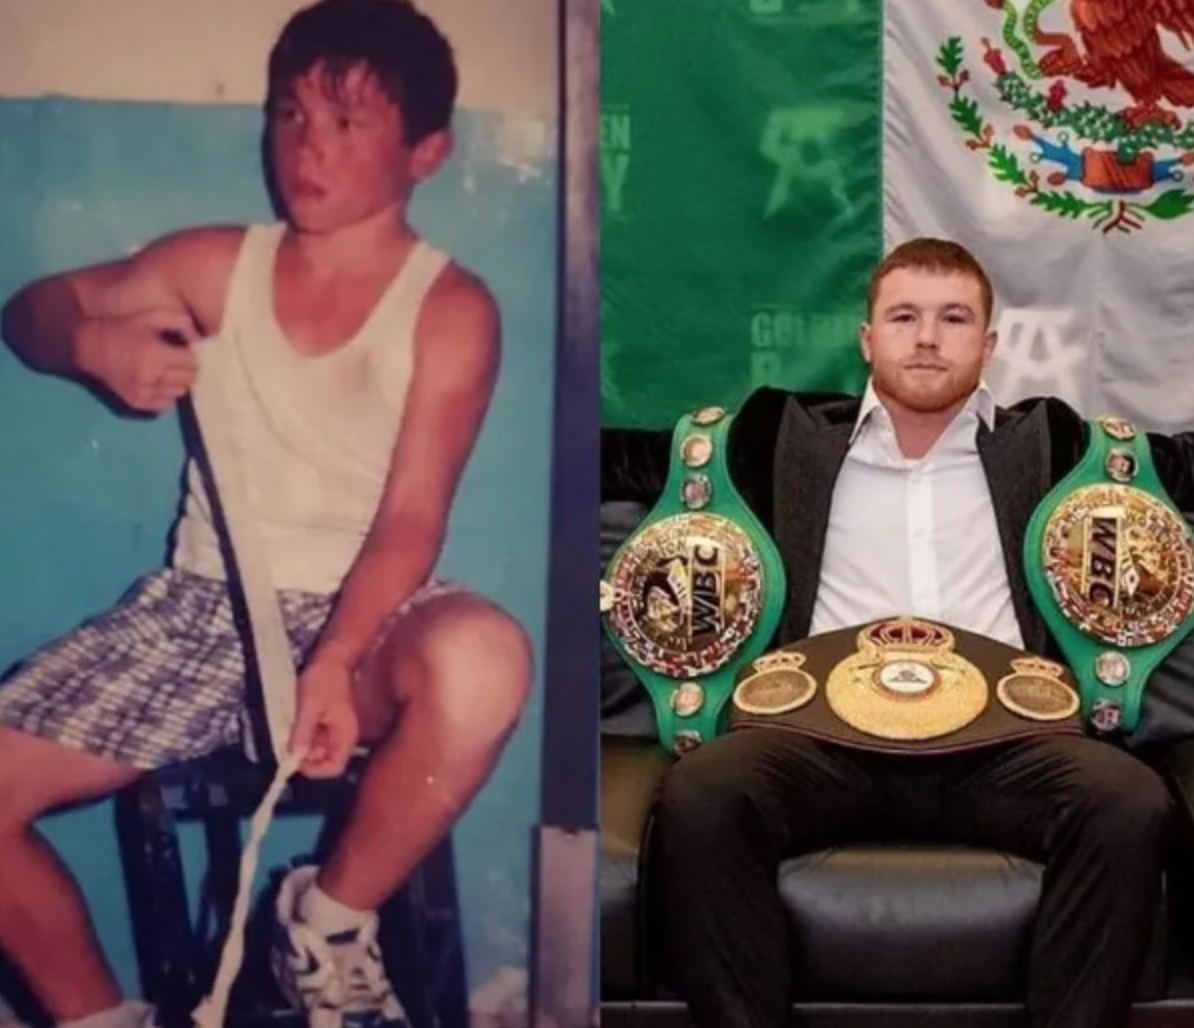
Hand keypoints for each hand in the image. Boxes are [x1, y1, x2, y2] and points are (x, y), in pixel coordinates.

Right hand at [77, 308, 201, 412]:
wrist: (89, 346)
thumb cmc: (122, 328)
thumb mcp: (150, 316)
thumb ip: (178, 321)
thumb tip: (197, 338)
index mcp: (157, 354)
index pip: (192, 363)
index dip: (190, 355)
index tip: (182, 350)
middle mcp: (152, 377)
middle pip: (189, 379)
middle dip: (187, 369)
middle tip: (178, 361)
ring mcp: (144, 392)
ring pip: (179, 392)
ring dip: (178, 382)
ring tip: (167, 371)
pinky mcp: (136, 402)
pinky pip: (165, 405)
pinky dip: (166, 395)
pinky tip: (159, 383)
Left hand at [288, 659, 359, 777]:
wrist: (333, 658)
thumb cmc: (324, 679)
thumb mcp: (309, 706)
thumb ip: (303, 732)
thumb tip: (295, 756)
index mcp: (345, 735)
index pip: (335, 767)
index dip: (315, 769)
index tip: (295, 759)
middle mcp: (344, 736)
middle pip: (326, 760)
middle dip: (306, 755)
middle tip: (290, 741)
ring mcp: (337, 729)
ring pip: (319, 749)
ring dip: (303, 744)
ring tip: (293, 727)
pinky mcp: (329, 722)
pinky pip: (317, 737)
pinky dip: (304, 734)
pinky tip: (298, 721)